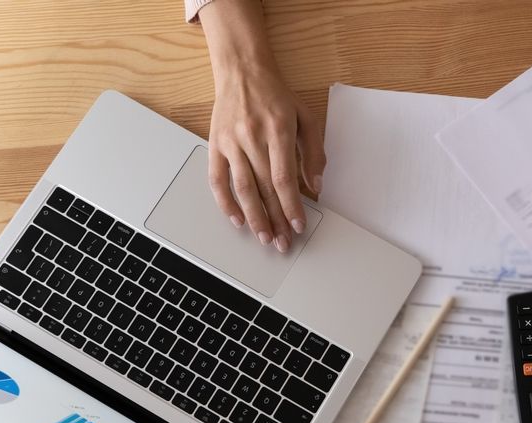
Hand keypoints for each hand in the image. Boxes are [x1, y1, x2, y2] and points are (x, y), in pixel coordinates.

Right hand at [199, 0, 325, 253]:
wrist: (242, 71)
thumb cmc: (276, 95)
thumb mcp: (306, 116)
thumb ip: (313, 151)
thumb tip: (316, 184)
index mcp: (278, 131)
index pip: (284, 179)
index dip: (291, 206)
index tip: (298, 225)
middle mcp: (252, 138)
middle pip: (264, 189)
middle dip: (275, 220)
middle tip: (282, 243)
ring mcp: (231, 143)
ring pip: (242, 188)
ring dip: (254, 217)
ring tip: (264, 237)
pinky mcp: (215, 145)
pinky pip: (217, 179)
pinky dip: (225, 202)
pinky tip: (237, 219)